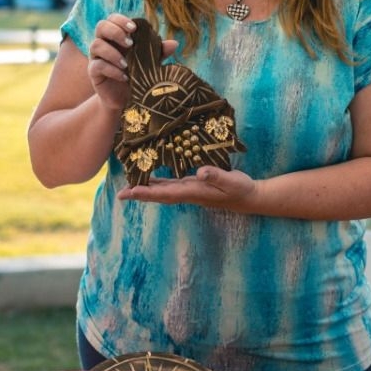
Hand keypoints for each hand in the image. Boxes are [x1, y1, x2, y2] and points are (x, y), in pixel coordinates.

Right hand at [86, 15, 177, 112]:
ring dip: (112, 52)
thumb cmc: (137, 76)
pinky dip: (111, 69)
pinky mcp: (93, 72)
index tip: (134, 28)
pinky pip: (97, 65)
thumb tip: (174, 43)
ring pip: (96, 45)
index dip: (121, 20)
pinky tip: (124, 77)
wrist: (126, 99)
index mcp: (117, 36)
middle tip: (130, 43)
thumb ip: (159, 52)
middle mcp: (104, 43)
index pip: (112, 19)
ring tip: (127, 64)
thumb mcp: (150, 64)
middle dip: (115, 31)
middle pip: (101, 26)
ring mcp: (97, 57)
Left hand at [117, 165, 254, 209]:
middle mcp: (188, 193)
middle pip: (159, 194)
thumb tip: (200, 173)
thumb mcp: (232, 181)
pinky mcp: (193, 186)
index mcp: (194, 192)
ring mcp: (190, 190)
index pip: (167, 193)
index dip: (148, 193)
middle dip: (140, 194)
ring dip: (146, 189)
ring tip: (128, 187)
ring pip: (163, 190)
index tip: (131, 193)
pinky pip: (171, 184)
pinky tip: (150, 178)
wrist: (250, 197)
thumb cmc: (242, 189)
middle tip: (121, 195)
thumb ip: (217, 176)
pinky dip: (158, 182)